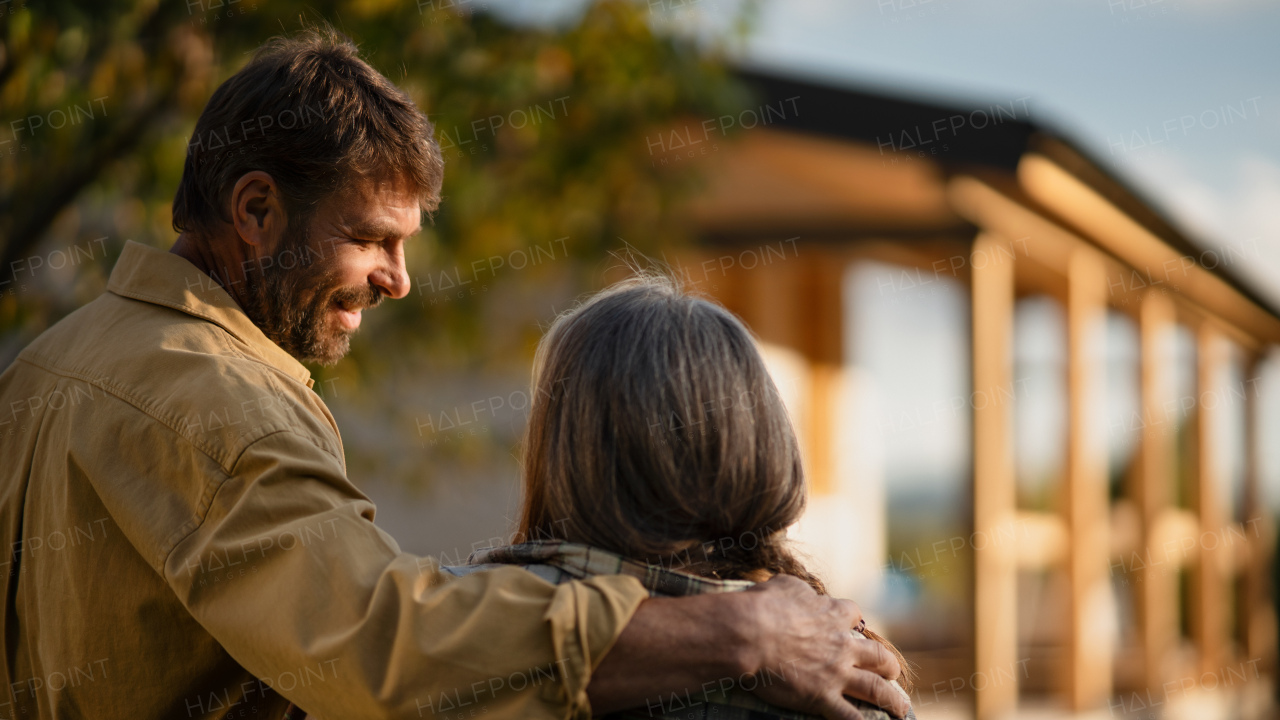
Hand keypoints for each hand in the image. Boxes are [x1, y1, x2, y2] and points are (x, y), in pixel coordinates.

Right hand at [736, 575, 909, 719]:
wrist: (752, 633)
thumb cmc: (764, 605)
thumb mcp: (785, 585)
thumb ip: (800, 591)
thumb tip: (800, 594)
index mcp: (832, 614)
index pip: (853, 615)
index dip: (854, 622)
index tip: (853, 627)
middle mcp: (842, 645)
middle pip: (878, 655)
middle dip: (887, 664)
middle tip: (890, 670)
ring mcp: (836, 673)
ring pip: (876, 689)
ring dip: (891, 700)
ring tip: (901, 709)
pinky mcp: (823, 697)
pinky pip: (851, 717)